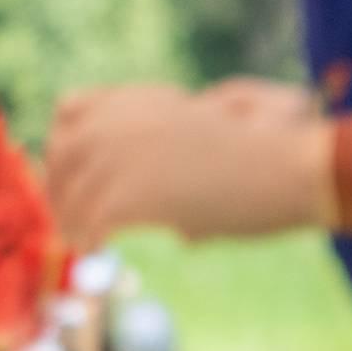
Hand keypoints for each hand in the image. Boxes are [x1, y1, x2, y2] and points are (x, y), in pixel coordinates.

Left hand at [47, 83, 336, 249]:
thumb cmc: (267, 152)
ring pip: (69, 192)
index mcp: (138, 99)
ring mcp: (119, 155)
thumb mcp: (207, 126)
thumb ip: (169, 144)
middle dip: (60, 186)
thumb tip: (165, 195)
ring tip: (80, 241)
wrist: (291, 166)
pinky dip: (89, 239)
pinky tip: (97, 251)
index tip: (68, 174)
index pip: (70, 111)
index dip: (65, 145)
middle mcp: (119, 120)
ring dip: (70, 218)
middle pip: (62, 154)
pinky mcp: (127, 194)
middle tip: (69, 219)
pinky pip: (89, 222)